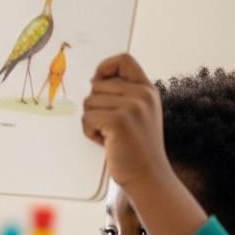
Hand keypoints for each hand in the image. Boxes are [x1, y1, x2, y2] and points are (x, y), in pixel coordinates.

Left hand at [82, 54, 167, 190]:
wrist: (147, 175)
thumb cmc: (136, 148)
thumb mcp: (137, 114)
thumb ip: (122, 95)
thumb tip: (94, 81)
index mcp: (147, 89)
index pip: (123, 60)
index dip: (104, 67)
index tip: (97, 82)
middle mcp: (142, 94)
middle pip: (96, 86)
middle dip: (95, 107)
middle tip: (109, 127)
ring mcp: (132, 106)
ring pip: (89, 103)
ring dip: (92, 122)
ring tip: (110, 136)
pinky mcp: (119, 120)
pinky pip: (87, 118)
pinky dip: (90, 132)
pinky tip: (106, 142)